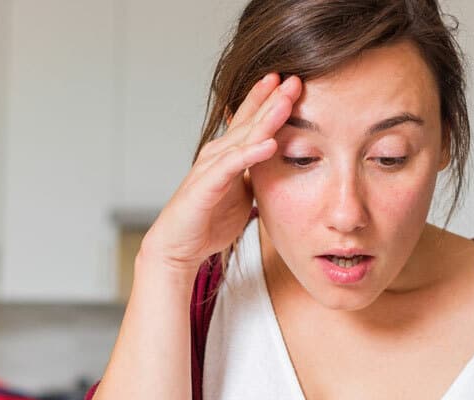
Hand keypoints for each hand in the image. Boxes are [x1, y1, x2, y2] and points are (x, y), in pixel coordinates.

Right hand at [142, 73, 301, 274]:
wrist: (179, 247)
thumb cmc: (208, 221)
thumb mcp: (243, 193)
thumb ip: (256, 174)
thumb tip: (281, 165)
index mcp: (227, 155)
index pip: (250, 120)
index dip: (270, 100)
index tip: (292, 81)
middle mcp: (217, 154)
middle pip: (249, 121)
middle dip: (272, 99)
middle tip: (294, 78)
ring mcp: (210, 168)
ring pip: (242, 138)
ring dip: (265, 119)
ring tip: (286, 101)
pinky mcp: (206, 186)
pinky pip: (232, 166)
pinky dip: (250, 154)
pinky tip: (269, 144)